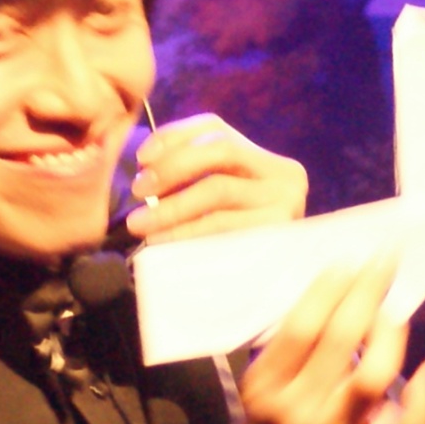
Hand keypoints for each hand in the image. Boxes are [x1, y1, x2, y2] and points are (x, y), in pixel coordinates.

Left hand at [123, 113, 309, 244]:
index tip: (140, 158)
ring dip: (170, 204)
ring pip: (218, 187)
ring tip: (140, 222)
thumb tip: (146, 168)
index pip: (216, 128)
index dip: (173, 136)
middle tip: (138, 189)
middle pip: (221, 149)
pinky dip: (185, 230)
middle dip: (172, 165)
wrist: (277, 295)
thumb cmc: (237, 248)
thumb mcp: (220, 207)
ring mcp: (286, 202)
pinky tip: (162, 239)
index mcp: (267, 160)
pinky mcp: (278, 231)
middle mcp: (284, 175)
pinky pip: (222, 224)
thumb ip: (195, 181)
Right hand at [223, 252, 424, 423]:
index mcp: (266, 386)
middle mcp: (298, 411)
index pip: (300, 329)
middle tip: (382, 262)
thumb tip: (344, 288)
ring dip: (388, 333)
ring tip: (390, 310)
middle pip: (339, 342)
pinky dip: (422, 399)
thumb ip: (294, 343)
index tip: (346, 263)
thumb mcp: (266, 377)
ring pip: (373, 376)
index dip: (326, 292)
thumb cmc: (271, 412)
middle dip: (365, 295)